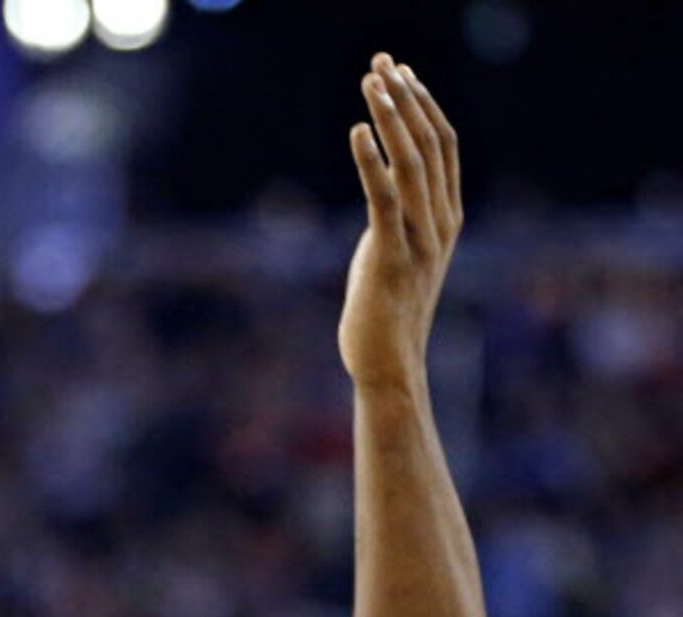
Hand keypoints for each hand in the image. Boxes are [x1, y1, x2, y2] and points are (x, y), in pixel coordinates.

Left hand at [340, 54, 461, 391]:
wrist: (389, 366)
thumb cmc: (385, 313)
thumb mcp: (395, 252)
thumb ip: (396, 216)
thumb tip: (382, 181)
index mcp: (446, 218)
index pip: (442, 147)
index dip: (423, 105)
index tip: (400, 71)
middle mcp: (440, 222)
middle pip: (430, 144)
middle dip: (407, 98)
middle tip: (384, 61)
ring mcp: (420, 239)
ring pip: (411, 163)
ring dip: (391, 118)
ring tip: (372, 80)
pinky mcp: (390, 257)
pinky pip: (384, 199)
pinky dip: (372, 161)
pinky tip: (358, 131)